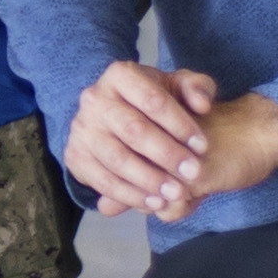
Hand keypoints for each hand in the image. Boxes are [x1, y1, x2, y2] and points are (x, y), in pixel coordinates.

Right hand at [62, 57, 223, 222]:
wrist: (118, 120)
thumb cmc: (154, 103)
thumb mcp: (178, 87)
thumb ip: (197, 88)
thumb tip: (201, 104)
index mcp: (120, 75)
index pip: (152, 99)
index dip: (180, 124)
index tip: (202, 145)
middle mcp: (94, 98)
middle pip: (133, 130)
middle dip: (167, 154)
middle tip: (193, 172)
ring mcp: (81, 129)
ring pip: (117, 158)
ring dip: (149, 179)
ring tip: (177, 192)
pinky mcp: (75, 156)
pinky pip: (103, 180)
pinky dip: (131, 195)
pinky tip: (155, 202)